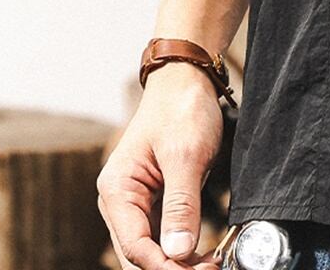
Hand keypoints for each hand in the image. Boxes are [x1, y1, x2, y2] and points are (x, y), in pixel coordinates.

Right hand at [96, 63, 224, 269]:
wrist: (188, 79)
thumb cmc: (181, 108)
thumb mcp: (185, 155)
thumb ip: (181, 204)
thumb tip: (177, 252)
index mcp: (117, 190)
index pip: (134, 245)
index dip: (163, 266)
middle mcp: (121, 200)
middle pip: (141, 252)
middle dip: (172, 267)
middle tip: (210, 269)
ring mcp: (138, 201)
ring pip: (154, 246)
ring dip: (179, 260)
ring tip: (212, 264)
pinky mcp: (157, 198)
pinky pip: (165, 232)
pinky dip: (183, 245)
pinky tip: (205, 252)